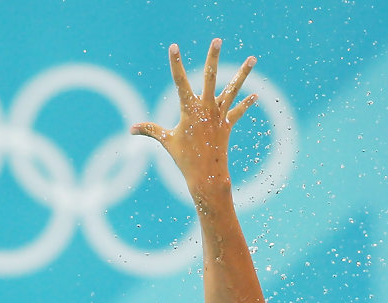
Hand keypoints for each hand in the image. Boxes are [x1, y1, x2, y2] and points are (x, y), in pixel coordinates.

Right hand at [130, 38, 255, 192]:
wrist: (206, 176)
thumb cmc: (184, 159)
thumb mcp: (166, 141)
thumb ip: (150, 130)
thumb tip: (131, 129)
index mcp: (189, 109)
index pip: (180, 81)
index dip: (176, 63)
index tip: (174, 47)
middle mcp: (206, 108)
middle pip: (210, 77)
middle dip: (213, 58)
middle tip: (217, 41)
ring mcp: (219, 115)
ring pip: (232, 89)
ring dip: (243, 73)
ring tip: (253, 58)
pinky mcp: (228, 124)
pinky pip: (238, 111)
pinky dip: (246, 103)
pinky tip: (256, 95)